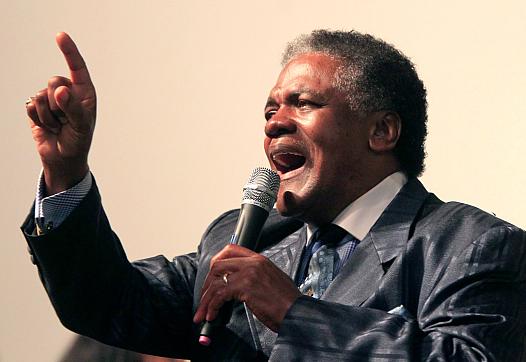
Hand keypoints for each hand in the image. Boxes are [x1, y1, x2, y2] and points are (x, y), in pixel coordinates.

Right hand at [26, 32, 95, 194]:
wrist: (63, 158)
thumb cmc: (79, 141)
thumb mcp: (81, 126)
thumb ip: (73, 107)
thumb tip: (61, 89)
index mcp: (84, 92)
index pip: (77, 67)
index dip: (69, 51)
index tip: (60, 35)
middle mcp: (67, 92)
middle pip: (53, 81)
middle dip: (58, 103)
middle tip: (66, 119)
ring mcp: (51, 99)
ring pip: (40, 95)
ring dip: (49, 116)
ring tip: (59, 126)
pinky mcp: (36, 108)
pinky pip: (30, 106)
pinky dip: (38, 120)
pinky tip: (47, 127)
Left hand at [194, 244, 301, 331]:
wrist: (298, 314)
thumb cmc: (287, 303)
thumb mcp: (273, 281)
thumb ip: (256, 277)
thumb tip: (237, 286)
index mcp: (260, 259)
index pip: (231, 249)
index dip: (217, 261)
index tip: (211, 277)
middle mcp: (253, 262)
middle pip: (218, 264)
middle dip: (207, 283)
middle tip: (204, 299)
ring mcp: (249, 273)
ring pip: (216, 281)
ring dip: (206, 300)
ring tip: (203, 314)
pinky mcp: (245, 287)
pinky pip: (219, 295)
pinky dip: (212, 307)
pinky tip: (212, 316)